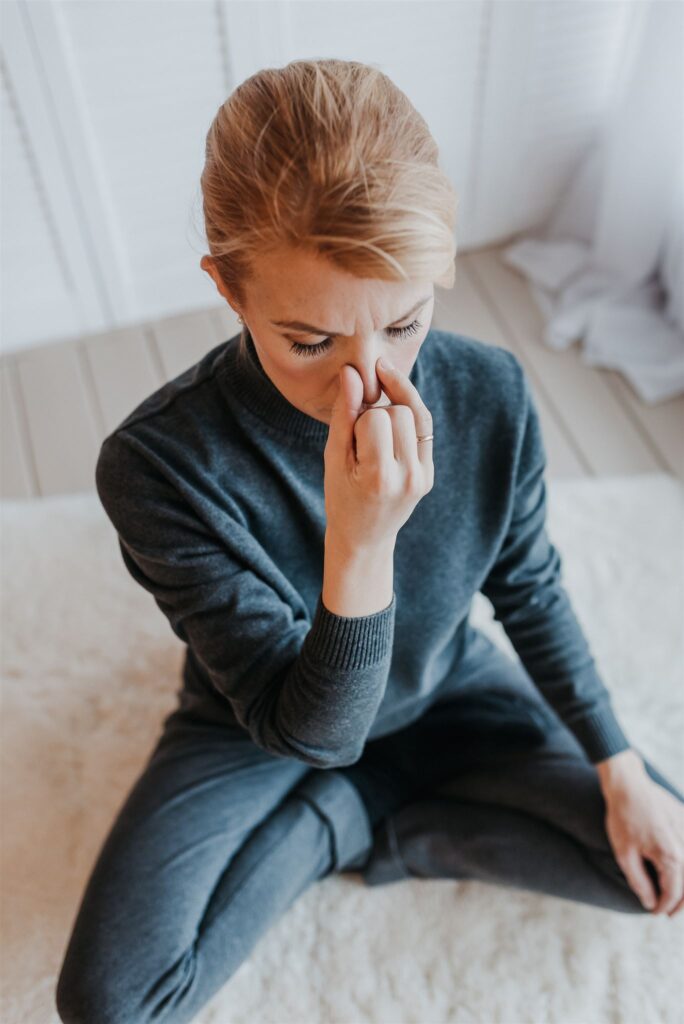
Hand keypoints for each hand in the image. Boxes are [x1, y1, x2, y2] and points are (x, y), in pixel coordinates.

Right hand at [323, 357, 433, 550]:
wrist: (363, 537)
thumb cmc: (340, 497)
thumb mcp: (333, 457)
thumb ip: (344, 414)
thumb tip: (351, 372)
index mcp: (380, 476)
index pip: (377, 415)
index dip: (359, 418)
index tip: (349, 438)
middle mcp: (408, 477)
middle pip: (400, 411)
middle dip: (378, 414)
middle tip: (362, 440)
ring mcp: (423, 477)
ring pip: (415, 414)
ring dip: (393, 416)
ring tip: (376, 438)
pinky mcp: (430, 474)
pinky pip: (424, 427)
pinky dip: (406, 420)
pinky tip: (391, 427)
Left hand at [601, 762, 683, 915]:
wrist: (628, 785)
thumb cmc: (623, 818)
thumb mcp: (624, 854)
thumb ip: (639, 882)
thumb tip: (650, 903)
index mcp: (671, 857)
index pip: (674, 893)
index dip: (664, 907)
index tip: (655, 913)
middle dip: (681, 903)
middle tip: (669, 913)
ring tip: (677, 897)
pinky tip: (679, 869)